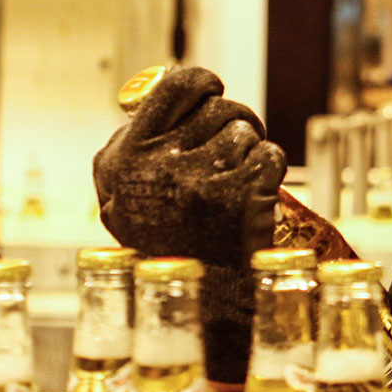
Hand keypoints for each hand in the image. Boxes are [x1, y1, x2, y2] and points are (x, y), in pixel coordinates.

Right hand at [92, 66, 282, 381]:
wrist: (195, 306)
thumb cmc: (164, 247)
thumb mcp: (125, 196)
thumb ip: (136, 142)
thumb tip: (154, 86)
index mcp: (120, 158)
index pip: (175, 84)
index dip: (204, 84)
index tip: (214, 92)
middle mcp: (154, 165)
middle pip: (221, 106)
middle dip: (235, 124)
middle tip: (232, 154)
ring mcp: (196, 179)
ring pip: (247, 132)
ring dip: (250, 154)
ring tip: (234, 188)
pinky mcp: (237, 194)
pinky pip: (270, 156)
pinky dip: (270, 174)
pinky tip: (252, 200)